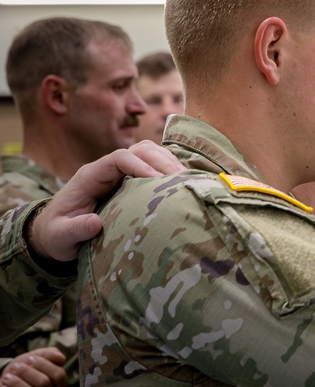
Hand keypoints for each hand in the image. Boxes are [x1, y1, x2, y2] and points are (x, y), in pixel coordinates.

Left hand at [0, 347, 67, 386]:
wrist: (6, 386)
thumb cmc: (24, 373)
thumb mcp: (37, 359)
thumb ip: (50, 354)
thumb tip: (61, 359)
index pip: (58, 375)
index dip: (43, 364)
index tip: (29, 358)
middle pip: (45, 384)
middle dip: (27, 372)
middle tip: (15, 367)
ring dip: (17, 383)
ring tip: (7, 378)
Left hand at [30, 140, 183, 261]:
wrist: (56, 234)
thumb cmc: (57, 234)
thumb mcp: (60, 236)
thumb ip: (74, 230)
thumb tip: (95, 223)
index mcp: (90, 176)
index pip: (118, 158)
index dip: (140, 165)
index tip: (158, 181)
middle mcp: (108, 170)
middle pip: (139, 150)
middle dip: (161, 160)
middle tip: (180, 178)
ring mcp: (121, 174)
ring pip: (150, 154)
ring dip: (170, 162)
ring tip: (186, 179)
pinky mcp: (133, 182)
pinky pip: (155, 167)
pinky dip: (171, 171)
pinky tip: (184, 183)